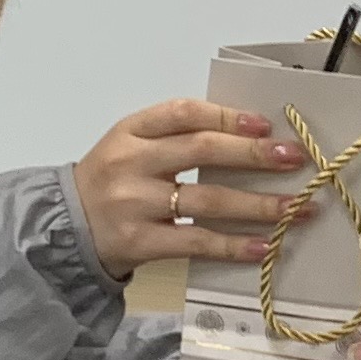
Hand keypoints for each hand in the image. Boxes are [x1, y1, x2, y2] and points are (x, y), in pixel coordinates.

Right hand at [73, 101, 308, 280]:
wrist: (63, 228)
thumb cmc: (111, 181)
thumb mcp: (131, 146)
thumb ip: (175, 137)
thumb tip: (248, 137)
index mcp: (131, 131)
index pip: (183, 113)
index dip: (227, 116)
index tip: (265, 125)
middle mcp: (132, 163)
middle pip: (201, 151)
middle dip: (253, 154)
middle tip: (294, 158)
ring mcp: (135, 204)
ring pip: (207, 200)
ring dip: (258, 205)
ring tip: (297, 209)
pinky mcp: (140, 242)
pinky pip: (196, 242)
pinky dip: (233, 245)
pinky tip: (264, 246)